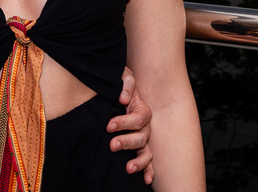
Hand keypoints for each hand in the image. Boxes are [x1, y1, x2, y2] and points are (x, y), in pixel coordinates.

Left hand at [109, 66, 153, 183]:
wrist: (116, 94)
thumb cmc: (118, 86)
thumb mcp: (122, 77)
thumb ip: (125, 83)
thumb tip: (123, 99)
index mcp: (142, 109)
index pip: (138, 118)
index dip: (124, 122)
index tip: (108, 125)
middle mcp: (145, 126)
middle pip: (142, 137)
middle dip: (127, 142)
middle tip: (112, 145)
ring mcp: (143, 139)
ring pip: (146, 152)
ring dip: (139, 161)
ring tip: (128, 168)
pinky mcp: (139, 149)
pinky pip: (148, 161)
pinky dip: (149, 171)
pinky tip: (147, 181)